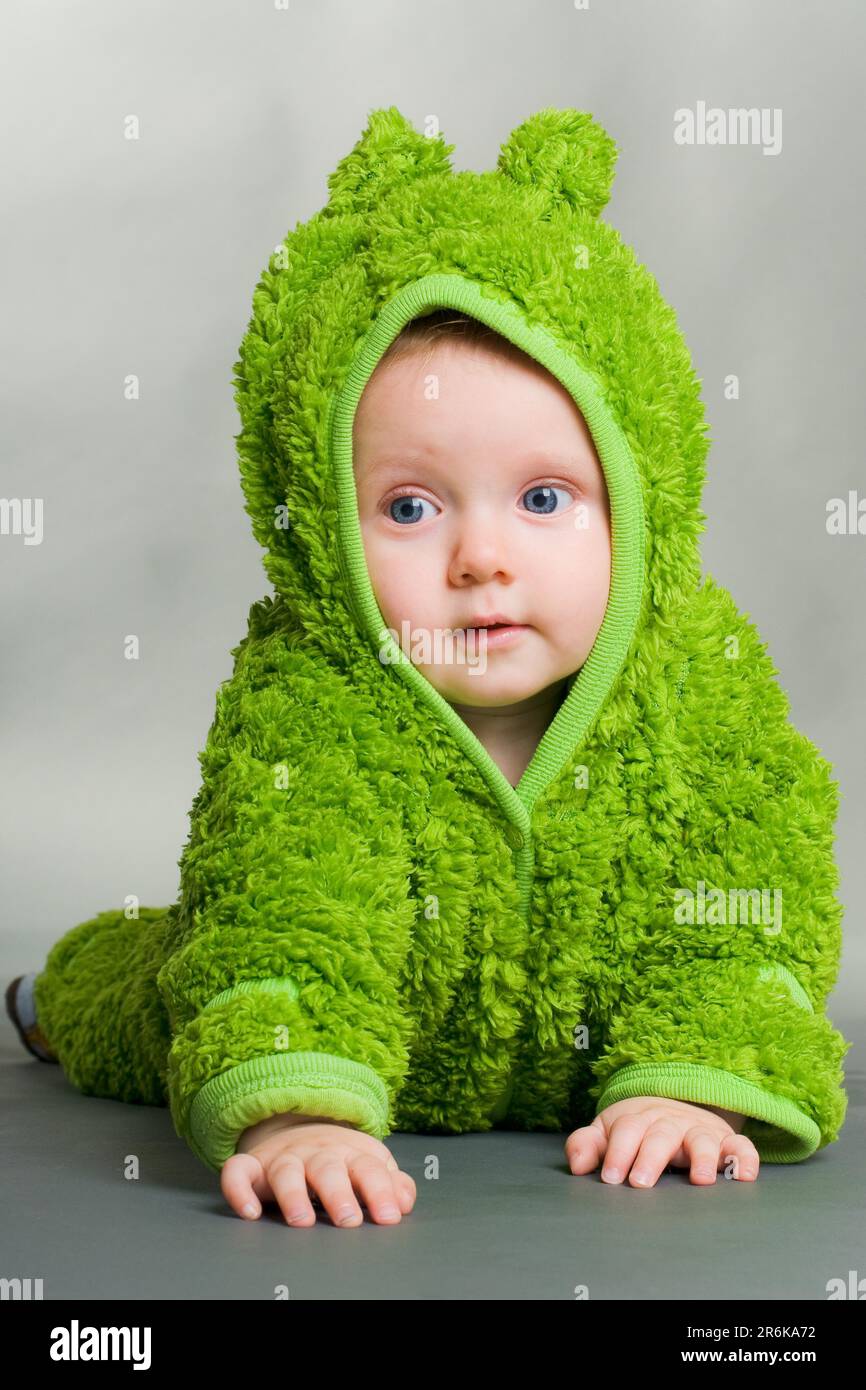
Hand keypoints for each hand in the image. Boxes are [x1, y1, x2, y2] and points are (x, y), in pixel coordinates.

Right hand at [221, 1113, 415, 1226]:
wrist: (301, 1125)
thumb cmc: (342, 1159)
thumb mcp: (370, 1166)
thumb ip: (392, 1184)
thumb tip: (404, 1202)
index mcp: (350, 1154)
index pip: (369, 1169)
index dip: (380, 1191)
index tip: (389, 1217)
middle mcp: (316, 1153)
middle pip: (328, 1168)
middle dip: (338, 1193)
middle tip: (349, 1221)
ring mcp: (283, 1158)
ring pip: (286, 1171)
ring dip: (294, 1194)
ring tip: (303, 1221)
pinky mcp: (253, 1165)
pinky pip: (238, 1171)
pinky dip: (238, 1189)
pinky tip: (249, 1212)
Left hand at [565, 1096, 759, 1187]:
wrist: (673, 1104)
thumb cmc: (636, 1129)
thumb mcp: (609, 1132)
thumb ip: (588, 1145)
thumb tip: (576, 1165)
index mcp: (639, 1119)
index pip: (627, 1130)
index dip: (617, 1152)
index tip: (609, 1178)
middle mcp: (670, 1123)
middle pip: (661, 1135)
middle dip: (650, 1157)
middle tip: (639, 1183)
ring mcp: (700, 1131)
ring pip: (701, 1140)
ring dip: (701, 1158)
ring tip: (699, 1180)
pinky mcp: (726, 1142)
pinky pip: (741, 1146)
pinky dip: (745, 1158)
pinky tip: (745, 1176)